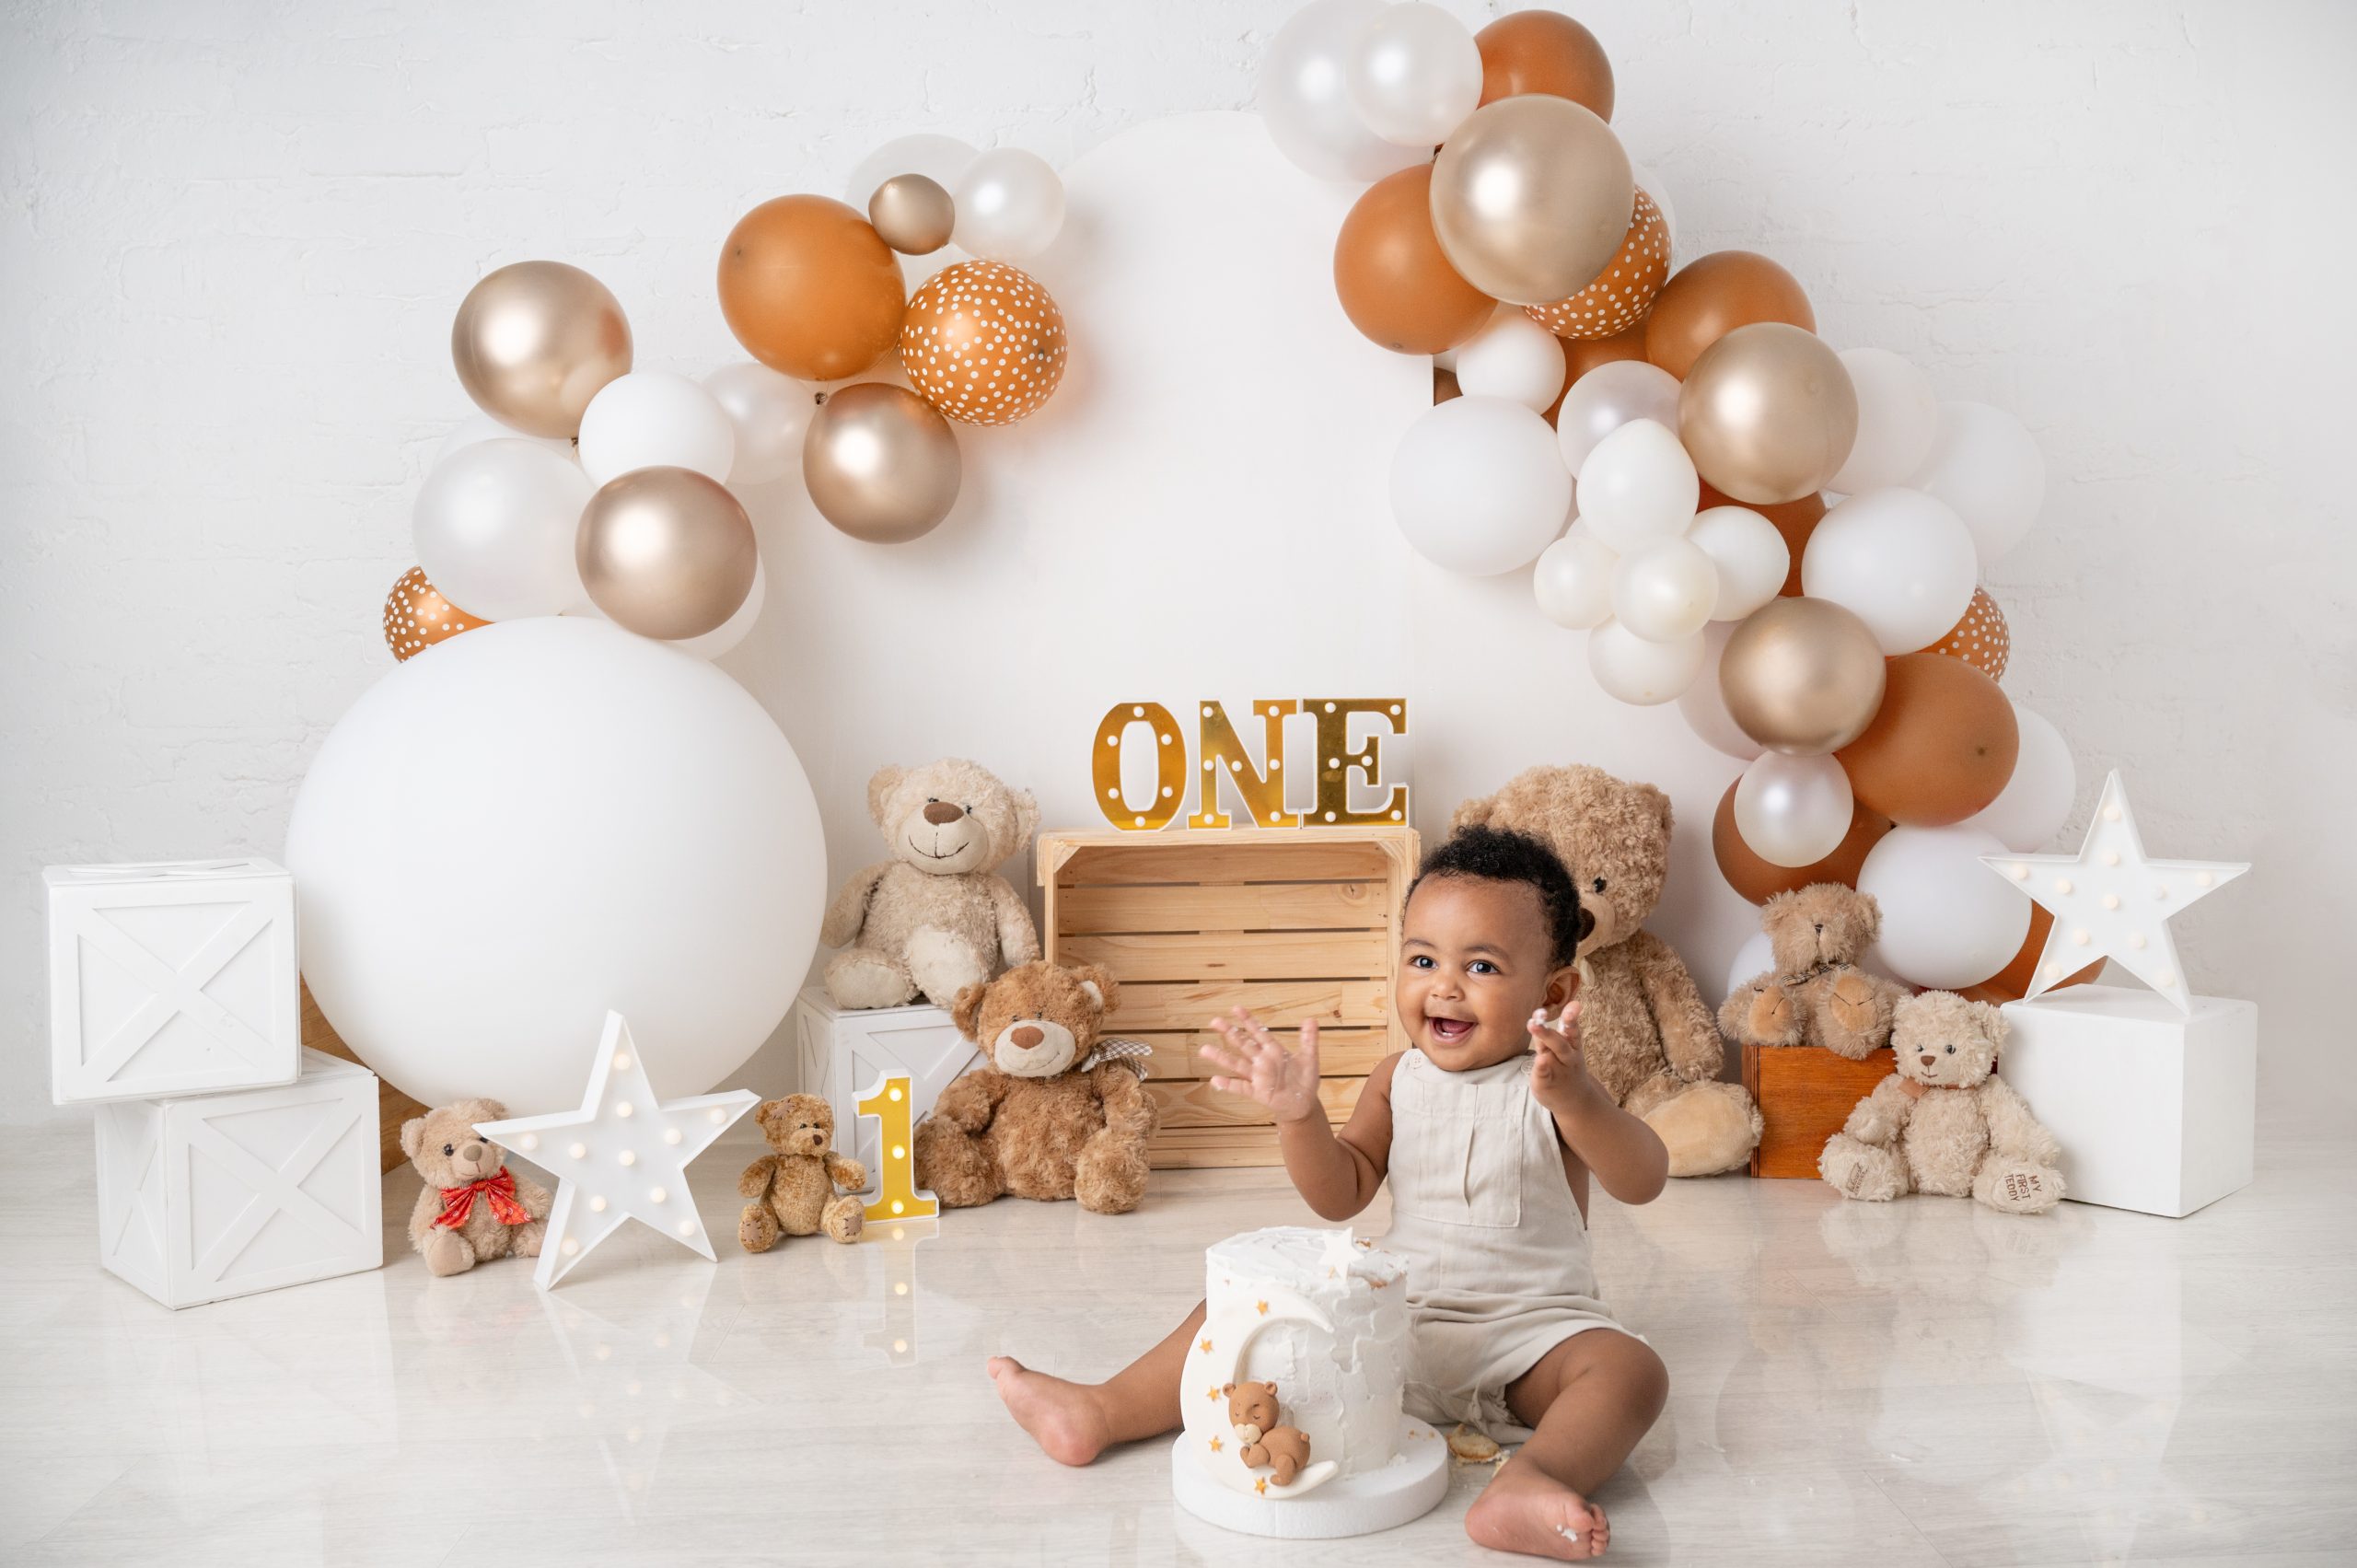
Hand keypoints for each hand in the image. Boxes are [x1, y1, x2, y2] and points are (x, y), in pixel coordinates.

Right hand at [1200, 1008, 1322, 1125]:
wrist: (1303, 1103)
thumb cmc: (1305, 1079)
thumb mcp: (1310, 1057)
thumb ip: (1309, 1039)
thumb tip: (1311, 1019)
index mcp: (1273, 1050)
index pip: (1258, 1032)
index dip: (1247, 1021)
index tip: (1235, 1008)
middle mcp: (1262, 1060)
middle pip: (1243, 1044)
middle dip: (1229, 1032)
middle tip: (1214, 1021)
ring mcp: (1258, 1076)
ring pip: (1237, 1064)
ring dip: (1221, 1057)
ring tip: (1204, 1049)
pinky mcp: (1257, 1092)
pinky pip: (1241, 1087)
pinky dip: (1229, 1085)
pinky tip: (1215, 1081)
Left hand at [1528, 1000, 1597, 1116]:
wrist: (1576, 1102)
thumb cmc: (1566, 1068)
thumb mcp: (1567, 1048)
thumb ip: (1556, 1031)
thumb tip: (1550, 1009)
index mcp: (1572, 1045)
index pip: (1572, 1029)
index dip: (1572, 1017)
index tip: (1575, 1004)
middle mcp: (1567, 1057)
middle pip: (1560, 1042)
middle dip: (1549, 1028)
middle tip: (1538, 1014)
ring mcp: (1558, 1070)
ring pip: (1553, 1054)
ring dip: (1544, 1040)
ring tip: (1533, 1025)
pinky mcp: (1547, 1083)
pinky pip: (1544, 1074)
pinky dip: (1542, 1067)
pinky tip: (1540, 1060)